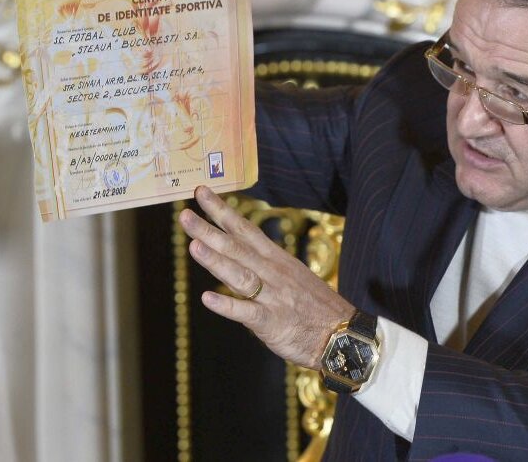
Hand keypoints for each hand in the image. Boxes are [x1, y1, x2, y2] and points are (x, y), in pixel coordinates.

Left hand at [179, 186, 355, 368]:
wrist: (342, 333)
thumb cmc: (314, 306)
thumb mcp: (291, 275)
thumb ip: (262, 266)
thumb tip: (235, 254)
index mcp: (276, 259)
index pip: (244, 229)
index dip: (221, 211)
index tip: (201, 193)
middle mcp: (272, 272)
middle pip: (236, 248)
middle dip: (209, 230)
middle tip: (184, 215)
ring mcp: (273, 296)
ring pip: (239, 275)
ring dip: (216, 260)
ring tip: (193, 246)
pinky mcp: (273, 322)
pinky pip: (247, 312)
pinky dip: (227, 306)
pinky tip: (208, 299)